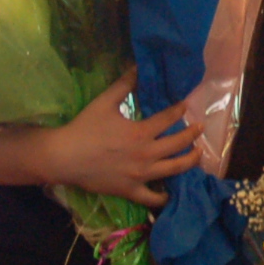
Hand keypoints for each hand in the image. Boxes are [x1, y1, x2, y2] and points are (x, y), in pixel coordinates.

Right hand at [34, 71, 201, 205]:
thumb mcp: (105, 102)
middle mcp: (146, 154)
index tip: (187, 106)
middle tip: (200, 128)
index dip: (180, 110)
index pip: (169, 118)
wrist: (64, 157)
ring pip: (174, 169)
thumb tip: (138, 66)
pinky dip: (164, 197)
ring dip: (189, 161)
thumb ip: (125, 84)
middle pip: (178, 144)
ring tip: (198, 154)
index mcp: (141, 132)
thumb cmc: (84, 128)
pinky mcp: (130, 190)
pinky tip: (172, 193)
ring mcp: (140, 175)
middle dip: (192, 134)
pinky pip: (153, 198)